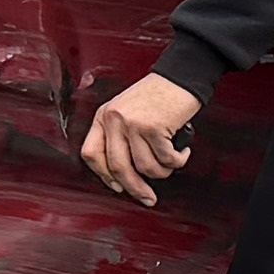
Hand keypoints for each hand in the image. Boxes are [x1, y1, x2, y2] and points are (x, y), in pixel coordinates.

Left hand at [82, 74, 202, 206]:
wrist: (181, 76)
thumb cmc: (158, 96)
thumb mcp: (128, 112)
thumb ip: (120, 138)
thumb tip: (123, 177)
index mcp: (104, 116)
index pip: (91, 154)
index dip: (104, 176)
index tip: (118, 187)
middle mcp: (115, 119)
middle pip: (118, 168)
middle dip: (135, 188)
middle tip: (148, 198)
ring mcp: (133, 123)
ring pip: (145, 167)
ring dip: (162, 171)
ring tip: (171, 161)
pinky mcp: (155, 127)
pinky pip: (165, 159)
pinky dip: (177, 161)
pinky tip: (181, 152)